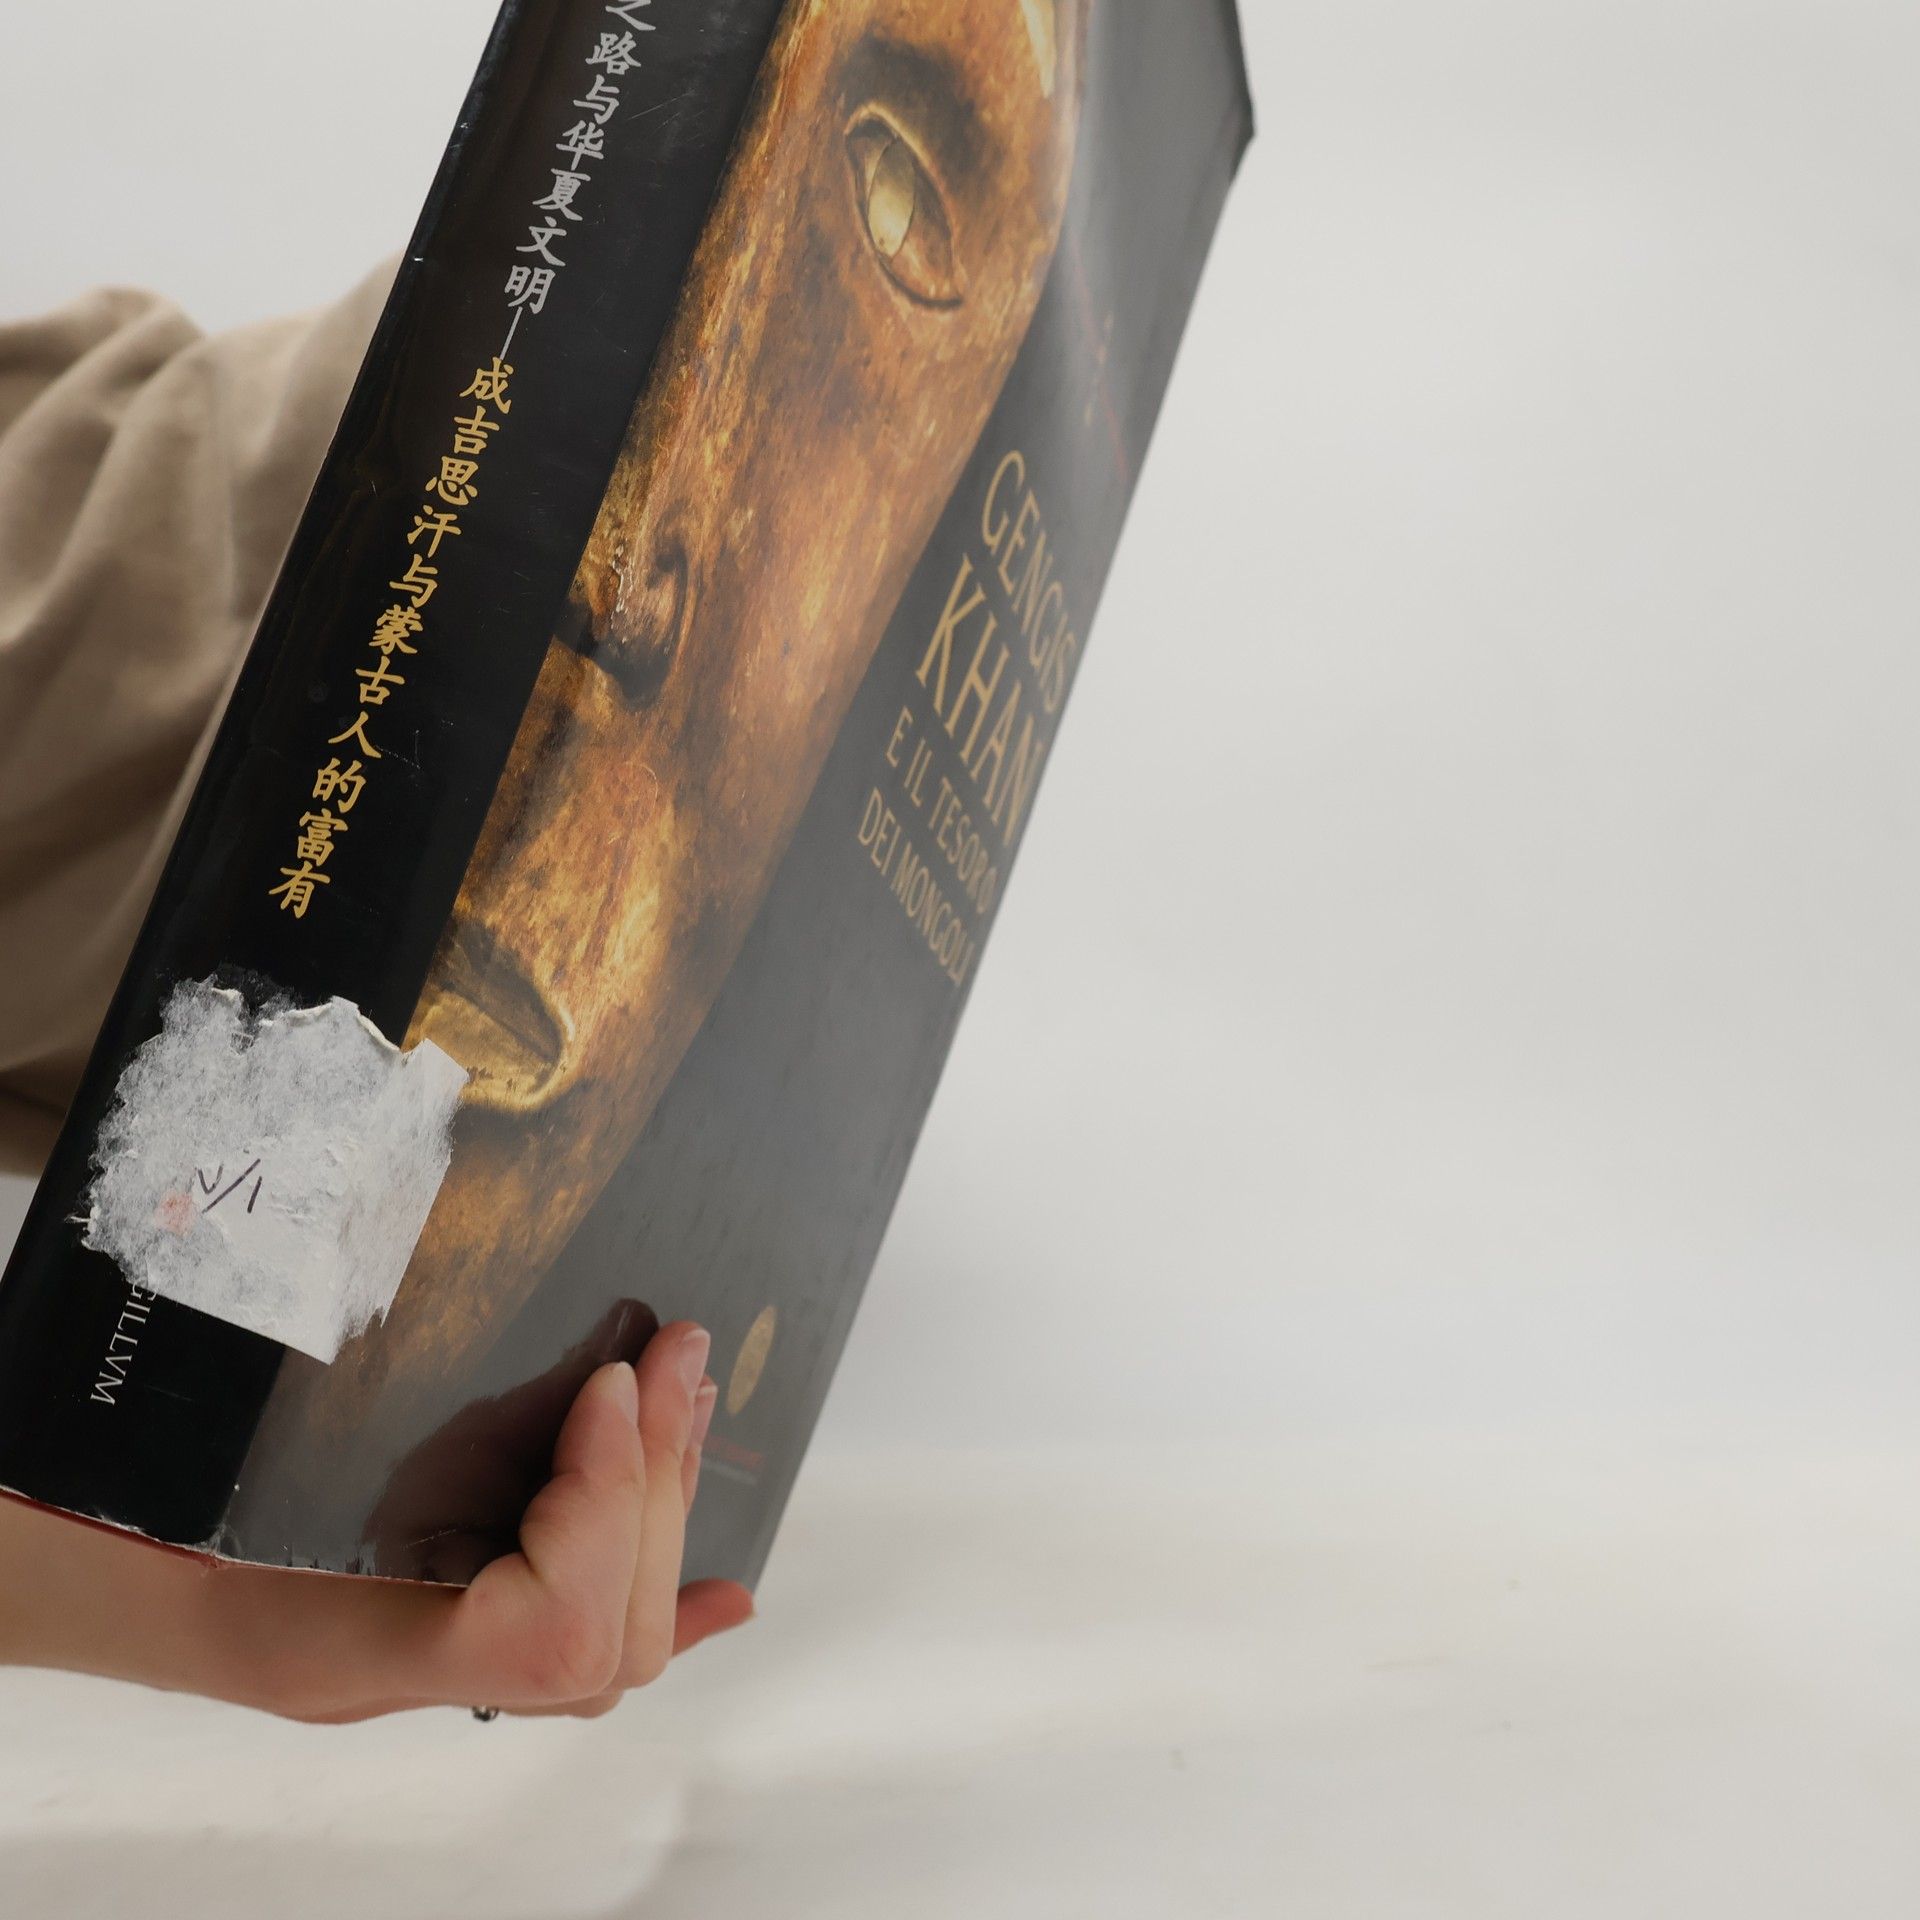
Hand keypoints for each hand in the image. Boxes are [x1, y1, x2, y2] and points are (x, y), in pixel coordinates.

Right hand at [0, 1321, 752, 1720]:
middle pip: (600, 1638)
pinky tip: (728, 1590)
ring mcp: (421, 1657)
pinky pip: (574, 1643)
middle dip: (658, 1484)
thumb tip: (399, 1263)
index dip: (607, 1506)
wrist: (52, 1547)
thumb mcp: (192, 1423)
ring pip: (605, 1642)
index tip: (612, 1382)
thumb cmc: (106, 1488)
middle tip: (679, 1352)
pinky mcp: (435, 1616)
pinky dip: (657, 1596)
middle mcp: (397, 1668)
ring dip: (661, 1505)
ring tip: (684, 1394)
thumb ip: (296, 1365)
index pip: (545, 1635)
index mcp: (336, 1639)